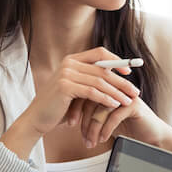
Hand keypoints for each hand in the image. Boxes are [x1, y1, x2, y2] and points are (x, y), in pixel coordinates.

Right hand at [23, 48, 139, 136]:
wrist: (37, 118)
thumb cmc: (58, 106)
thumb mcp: (75, 89)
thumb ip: (89, 80)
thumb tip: (115, 79)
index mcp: (71, 60)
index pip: (100, 53)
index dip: (117, 61)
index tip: (130, 71)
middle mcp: (68, 63)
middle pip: (103, 69)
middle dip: (122, 81)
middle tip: (135, 91)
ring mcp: (66, 74)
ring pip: (100, 81)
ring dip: (117, 92)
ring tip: (128, 101)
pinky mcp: (65, 87)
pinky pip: (92, 92)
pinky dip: (106, 99)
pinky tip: (115, 105)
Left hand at [72, 82, 171, 150]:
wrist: (151, 136)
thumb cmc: (128, 128)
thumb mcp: (105, 120)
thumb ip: (90, 114)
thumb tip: (66, 117)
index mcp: (106, 88)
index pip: (83, 92)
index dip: (74, 108)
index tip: (68, 124)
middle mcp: (115, 88)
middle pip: (90, 99)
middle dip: (83, 120)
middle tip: (80, 136)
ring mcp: (124, 95)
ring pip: (101, 109)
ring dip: (93, 129)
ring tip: (91, 141)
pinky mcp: (133, 105)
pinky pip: (113, 116)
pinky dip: (106, 130)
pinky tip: (103, 139)